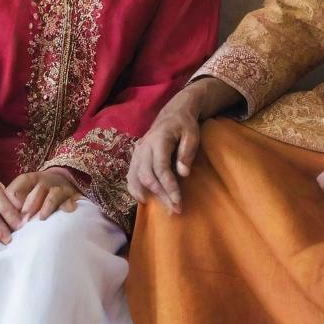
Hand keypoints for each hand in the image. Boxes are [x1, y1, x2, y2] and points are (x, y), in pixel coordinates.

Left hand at [5, 170, 81, 221]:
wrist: (63, 181)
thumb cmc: (38, 192)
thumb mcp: (25, 192)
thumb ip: (13, 204)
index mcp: (30, 179)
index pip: (19, 185)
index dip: (12, 200)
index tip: (7, 215)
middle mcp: (45, 181)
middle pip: (37, 190)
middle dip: (29, 206)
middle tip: (22, 222)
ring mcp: (60, 187)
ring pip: (53, 194)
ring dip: (47, 206)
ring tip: (41, 218)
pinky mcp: (72, 196)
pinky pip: (71, 199)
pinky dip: (69, 205)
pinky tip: (68, 210)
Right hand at [128, 78, 241, 213]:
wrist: (173, 113)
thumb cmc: (185, 124)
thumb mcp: (192, 134)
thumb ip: (187, 152)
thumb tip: (183, 173)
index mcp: (158, 140)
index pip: (161, 168)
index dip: (169, 187)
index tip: (178, 202)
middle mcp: (144, 146)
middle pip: (148, 176)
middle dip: (161, 195)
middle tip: (174, 210)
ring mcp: (138, 150)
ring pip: (136, 177)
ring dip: (147, 194)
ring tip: (158, 209)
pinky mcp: (136, 154)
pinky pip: (130, 174)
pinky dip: (134, 187)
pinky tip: (143, 198)